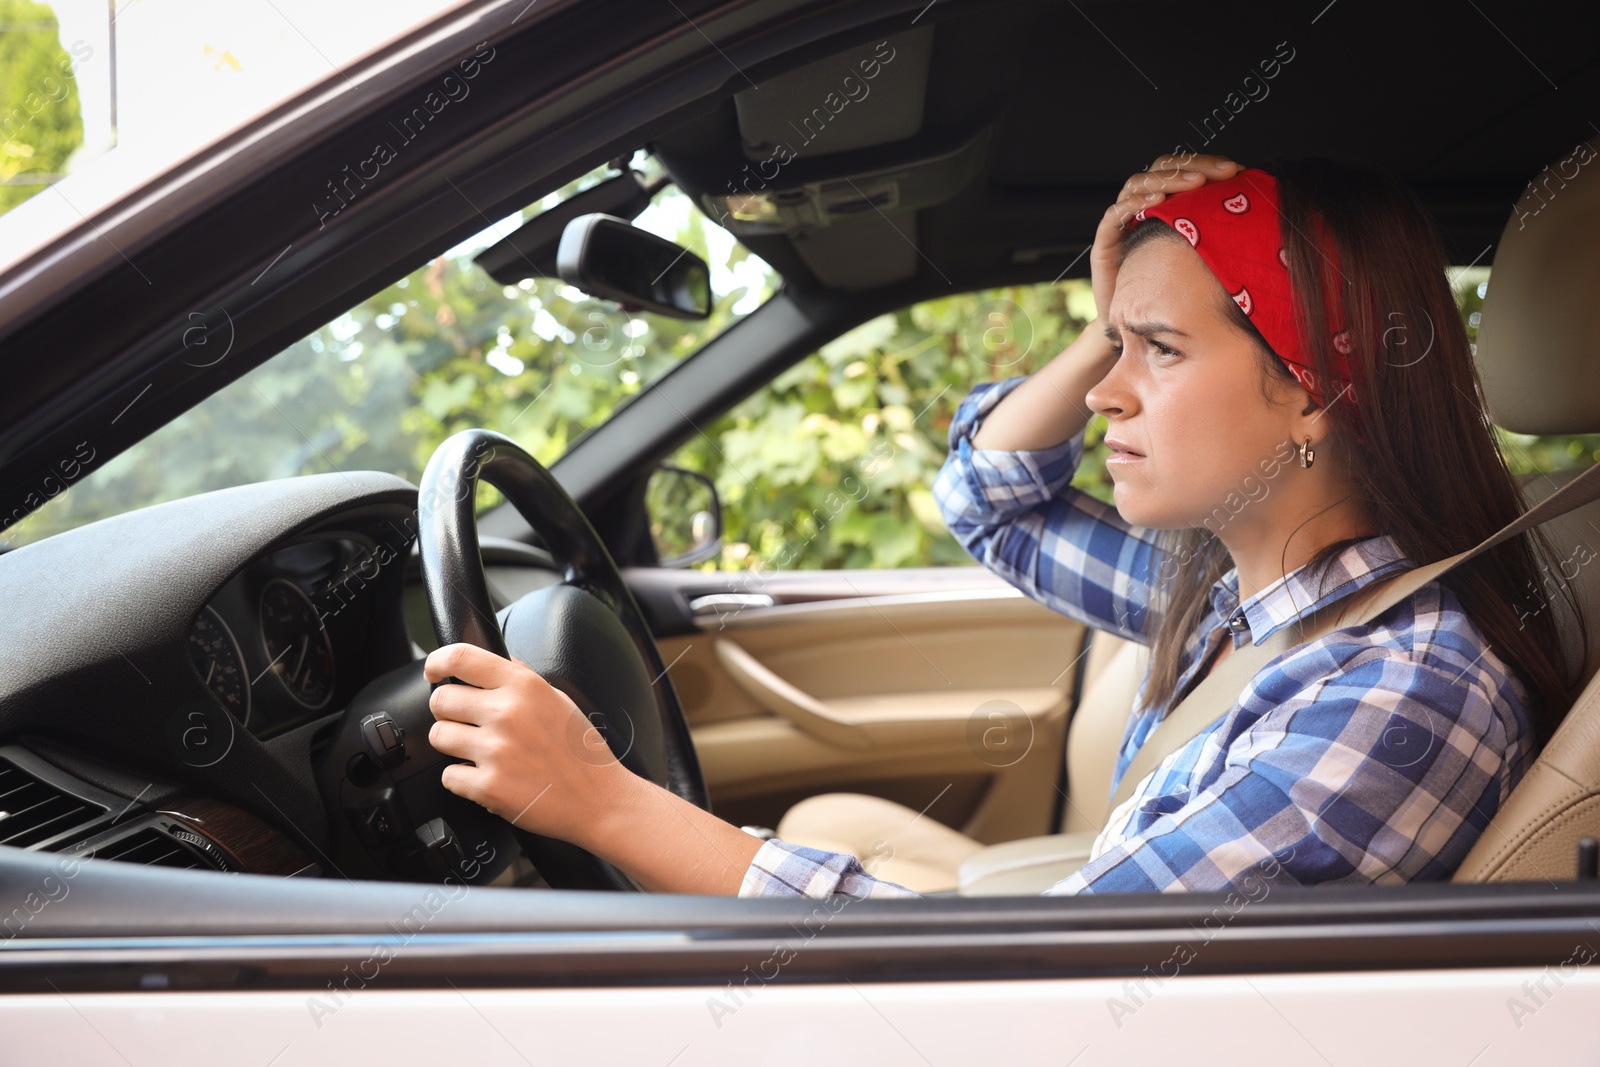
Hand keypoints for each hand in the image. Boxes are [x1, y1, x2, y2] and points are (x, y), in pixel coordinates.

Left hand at [422, 642, 764, 893]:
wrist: (601, 801)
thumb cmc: (583, 753)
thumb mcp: (559, 700)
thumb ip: (522, 679)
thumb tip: (493, 663)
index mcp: (524, 686)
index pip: (460, 657)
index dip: (437, 662)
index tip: (434, 672)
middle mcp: (506, 713)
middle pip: (441, 700)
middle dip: (448, 712)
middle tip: (467, 724)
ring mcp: (495, 751)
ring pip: (438, 737)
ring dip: (453, 746)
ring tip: (481, 753)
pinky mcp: (487, 786)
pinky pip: (449, 776)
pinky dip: (463, 779)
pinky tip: (489, 777)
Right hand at [1089, 153, 1241, 323]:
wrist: (1137, 327)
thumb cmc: (1170, 293)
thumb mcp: (1201, 257)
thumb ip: (1215, 233)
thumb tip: (1259, 215)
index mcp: (1162, 205)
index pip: (1180, 169)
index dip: (1205, 163)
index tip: (1235, 169)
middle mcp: (1139, 208)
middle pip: (1159, 169)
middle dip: (1192, 166)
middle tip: (1221, 171)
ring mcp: (1120, 223)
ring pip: (1137, 184)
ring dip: (1166, 179)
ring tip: (1193, 183)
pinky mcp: (1104, 243)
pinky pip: (1114, 214)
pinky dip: (1133, 203)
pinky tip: (1156, 200)